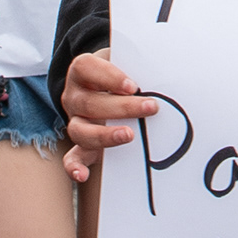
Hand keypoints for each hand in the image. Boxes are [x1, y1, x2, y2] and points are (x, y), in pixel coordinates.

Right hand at [57, 50, 157, 185]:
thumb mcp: (128, 63)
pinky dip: (75, 167)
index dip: (109, 77)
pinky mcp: (81, 144)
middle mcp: (74, 96)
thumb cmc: (123, 74)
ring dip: (105, 135)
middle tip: (150, 108)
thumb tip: (165, 69)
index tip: (133, 86)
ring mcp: (75, 121)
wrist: (109, 89)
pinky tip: (82, 175)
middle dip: (122, 107)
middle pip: (89, 103)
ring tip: (129, 135)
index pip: (87, 68)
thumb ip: (139, 65)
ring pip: (80, 130)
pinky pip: (72, 157)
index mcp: (82, 71)